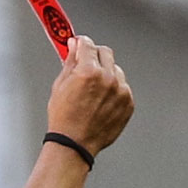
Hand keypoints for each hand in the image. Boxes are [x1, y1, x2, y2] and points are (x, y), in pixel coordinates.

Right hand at [46, 35, 134, 156]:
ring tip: (94, 90)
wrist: (74, 144)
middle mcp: (108, 78)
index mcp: (88, 72)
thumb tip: (73, 46)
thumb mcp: (60, 86)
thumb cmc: (64, 119)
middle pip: (105, 52)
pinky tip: (101, 101)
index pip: (88, 44)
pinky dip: (114, 89)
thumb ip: (70, 62)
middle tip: (86, 66)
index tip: (80, 44)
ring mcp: (121, 91)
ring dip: (106, 73)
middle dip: (95, 56)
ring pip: (116, 69)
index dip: (81, 43)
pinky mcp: (128, 103)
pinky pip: (123, 87)